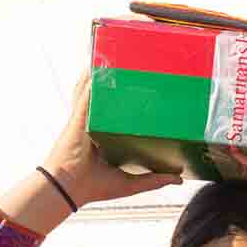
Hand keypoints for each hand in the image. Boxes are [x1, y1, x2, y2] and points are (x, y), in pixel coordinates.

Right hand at [42, 70, 181, 205]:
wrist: (69, 189)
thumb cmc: (94, 187)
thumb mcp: (131, 183)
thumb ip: (154, 179)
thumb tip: (178, 178)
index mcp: (105, 139)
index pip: (117, 117)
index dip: (127, 105)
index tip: (144, 95)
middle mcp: (94, 126)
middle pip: (106, 101)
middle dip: (115, 84)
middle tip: (133, 68)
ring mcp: (85, 120)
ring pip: (94, 93)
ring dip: (101, 76)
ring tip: (114, 57)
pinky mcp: (79, 118)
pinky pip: (85, 95)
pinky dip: (89, 80)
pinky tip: (95, 66)